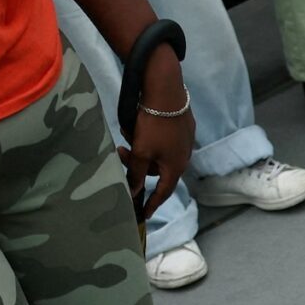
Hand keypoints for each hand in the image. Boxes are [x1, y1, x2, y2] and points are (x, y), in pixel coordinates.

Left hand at [117, 54, 192, 221]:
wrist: (166, 90)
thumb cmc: (154, 124)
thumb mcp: (141, 150)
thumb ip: (136, 173)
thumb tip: (133, 192)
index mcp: (176, 167)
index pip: (163, 192)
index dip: (152, 203)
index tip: (144, 215)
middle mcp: (183, 156)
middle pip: (156, 169)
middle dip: (137, 162)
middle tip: (121, 151)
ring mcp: (184, 140)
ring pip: (157, 152)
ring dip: (140, 145)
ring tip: (128, 131)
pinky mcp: (182, 125)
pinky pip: (161, 138)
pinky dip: (147, 135)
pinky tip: (137, 123)